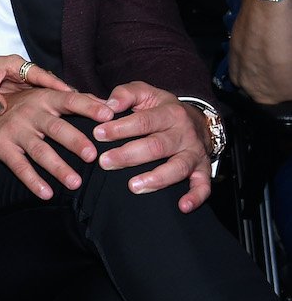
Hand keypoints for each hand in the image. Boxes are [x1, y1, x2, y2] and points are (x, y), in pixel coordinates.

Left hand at [0, 53, 72, 113]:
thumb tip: (1, 109)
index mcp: (15, 64)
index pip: (39, 74)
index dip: (55, 85)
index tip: (70, 94)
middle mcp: (22, 70)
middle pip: (48, 82)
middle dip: (64, 93)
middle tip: (83, 105)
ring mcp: (22, 79)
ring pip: (45, 90)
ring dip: (58, 100)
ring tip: (78, 112)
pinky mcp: (20, 88)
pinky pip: (37, 96)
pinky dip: (47, 104)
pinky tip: (58, 116)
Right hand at [0, 87, 113, 199]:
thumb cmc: (17, 109)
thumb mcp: (42, 98)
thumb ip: (74, 100)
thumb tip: (110, 104)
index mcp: (44, 98)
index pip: (70, 100)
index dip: (89, 107)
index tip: (109, 115)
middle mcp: (30, 113)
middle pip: (56, 127)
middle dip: (74, 141)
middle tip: (92, 155)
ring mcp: (15, 131)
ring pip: (40, 150)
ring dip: (58, 167)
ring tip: (75, 183)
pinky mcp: (2, 147)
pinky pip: (19, 166)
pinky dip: (33, 181)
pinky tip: (46, 193)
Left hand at [92, 82, 212, 211]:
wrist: (198, 119)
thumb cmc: (161, 108)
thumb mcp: (145, 93)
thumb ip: (126, 94)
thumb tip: (109, 105)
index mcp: (169, 113)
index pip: (143, 121)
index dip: (120, 128)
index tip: (98, 134)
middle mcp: (183, 133)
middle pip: (156, 146)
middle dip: (129, 155)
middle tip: (105, 162)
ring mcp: (194, 152)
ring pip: (178, 167)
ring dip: (157, 178)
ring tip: (133, 186)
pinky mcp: (202, 169)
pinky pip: (203, 184)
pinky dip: (196, 196)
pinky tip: (182, 206)